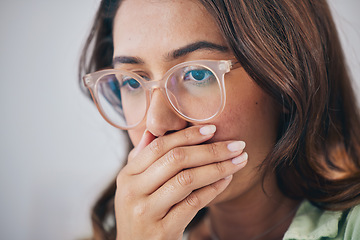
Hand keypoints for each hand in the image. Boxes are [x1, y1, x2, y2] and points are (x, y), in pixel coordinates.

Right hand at [115, 125, 247, 239]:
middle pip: (176, 160)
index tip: (213, 129)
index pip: (160, 146)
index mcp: (127, 175)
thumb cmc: (141, 214)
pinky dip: (213, 189)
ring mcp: (146, 212)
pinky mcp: (162, 231)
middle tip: (237, 145)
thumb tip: (152, 131)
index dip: (188, 135)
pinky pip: (193, 203)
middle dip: (211, 149)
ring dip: (218, 167)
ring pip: (187, 180)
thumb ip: (142, 159)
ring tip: (239, 160)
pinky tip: (227, 180)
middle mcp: (133, 191)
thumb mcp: (134, 186)